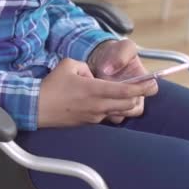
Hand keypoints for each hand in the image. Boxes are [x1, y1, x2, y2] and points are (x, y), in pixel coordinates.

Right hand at [38, 58, 156, 127]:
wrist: (36, 108)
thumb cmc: (51, 86)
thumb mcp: (69, 65)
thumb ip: (86, 67)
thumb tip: (93, 76)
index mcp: (94, 90)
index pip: (125, 90)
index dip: (141, 87)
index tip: (152, 84)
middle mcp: (98, 106)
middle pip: (128, 105)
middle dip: (139, 97)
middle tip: (145, 89)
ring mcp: (94, 117)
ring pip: (119, 112)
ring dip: (126, 104)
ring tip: (129, 95)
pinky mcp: (88, 123)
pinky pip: (106, 116)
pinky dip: (112, 109)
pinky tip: (108, 102)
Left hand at [88, 39, 157, 123]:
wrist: (100, 58)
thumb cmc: (115, 53)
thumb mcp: (123, 47)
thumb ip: (121, 56)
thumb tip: (109, 70)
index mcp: (142, 80)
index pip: (151, 89)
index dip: (143, 90)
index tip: (129, 85)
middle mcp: (135, 94)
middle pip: (137, 109)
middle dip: (126, 106)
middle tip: (112, 99)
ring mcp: (121, 102)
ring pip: (122, 116)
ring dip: (113, 112)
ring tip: (102, 103)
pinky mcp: (109, 108)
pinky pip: (109, 117)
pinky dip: (102, 113)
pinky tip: (94, 105)